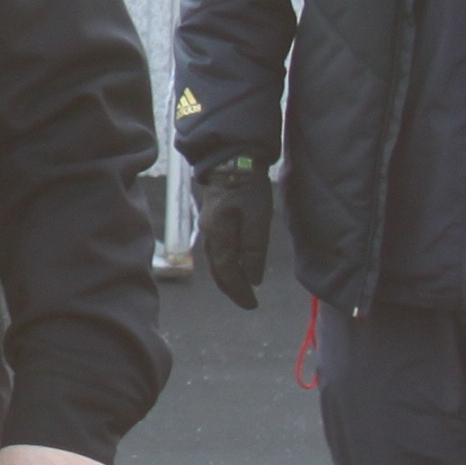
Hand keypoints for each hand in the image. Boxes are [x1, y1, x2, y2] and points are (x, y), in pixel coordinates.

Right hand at [188, 156, 273, 310]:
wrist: (230, 160)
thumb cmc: (247, 188)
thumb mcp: (257, 218)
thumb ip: (254, 249)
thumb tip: (253, 278)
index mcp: (219, 236)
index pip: (227, 273)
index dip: (239, 291)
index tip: (252, 305)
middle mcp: (209, 235)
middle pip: (217, 270)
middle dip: (231, 288)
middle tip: (247, 302)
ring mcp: (208, 227)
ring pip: (215, 261)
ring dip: (227, 277)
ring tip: (241, 287)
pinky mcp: (211, 220)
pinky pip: (216, 251)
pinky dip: (224, 264)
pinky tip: (233, 264)